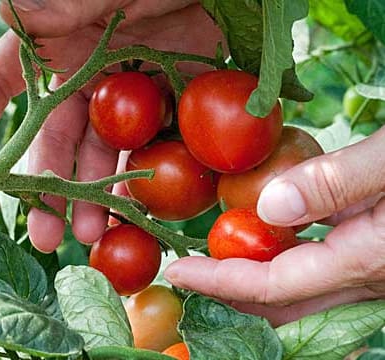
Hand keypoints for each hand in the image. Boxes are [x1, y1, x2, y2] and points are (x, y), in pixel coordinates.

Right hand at [0, 0, 222, 251]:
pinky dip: (142, 176)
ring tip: (92, 233)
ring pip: (99, 151)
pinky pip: (149, 145)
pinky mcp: (164, 101)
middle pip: (52, 137)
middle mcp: (81, 72)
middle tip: (45, 234)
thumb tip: (0, 11)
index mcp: (53, 42)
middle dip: (45, 186)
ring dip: (93, 194)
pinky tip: (135, 208)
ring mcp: (123, 91)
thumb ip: (56, 5)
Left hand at [165, 127, 384, 325]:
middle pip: (283, 300)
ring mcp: (371, 264)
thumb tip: (267, 207)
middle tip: (188, 274)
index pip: (273, 284)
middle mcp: (366, 274)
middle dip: (231, 292)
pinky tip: (267, 227)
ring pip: (301, 285)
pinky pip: (321, 261)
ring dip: (256, 273)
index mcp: (364, 258)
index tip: (178, 271)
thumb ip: (336, 182)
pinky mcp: (375, 246)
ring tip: (216, 255)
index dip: (220, 281)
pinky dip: (286, 250)